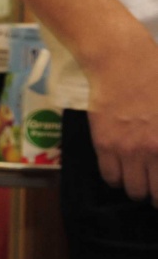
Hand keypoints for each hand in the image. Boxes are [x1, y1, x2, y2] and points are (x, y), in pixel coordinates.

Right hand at [84, 33, 157, 204]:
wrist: (123, 64)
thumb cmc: (157, 79)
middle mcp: (154, 150)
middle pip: (155, 192)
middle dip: (155, 194)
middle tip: (154, 187)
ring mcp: (129, 149)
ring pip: (133, 190)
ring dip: (135, 188)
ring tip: (136, 179)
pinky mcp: (106, 144)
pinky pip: (110, 176)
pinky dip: (116, 178)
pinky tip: (119, 169)